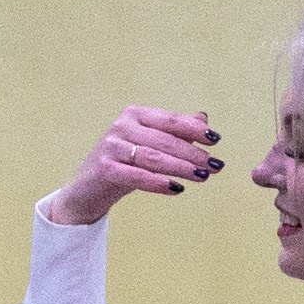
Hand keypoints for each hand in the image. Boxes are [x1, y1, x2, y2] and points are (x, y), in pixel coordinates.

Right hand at [44, 105, 221, 225]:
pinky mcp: (105, 168)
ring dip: (181, 168)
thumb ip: (174, 131)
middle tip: (214, 165)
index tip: (215, 140)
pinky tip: (177, 189)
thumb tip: (203, 118)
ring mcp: (111, 147)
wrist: (88, 189)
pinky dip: (159, 183)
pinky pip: (137, 176)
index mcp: (135, 114)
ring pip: (154, 158)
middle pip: (165, 140)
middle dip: (193, 153)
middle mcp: (122, 126)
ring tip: (202, 177)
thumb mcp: (150, 145)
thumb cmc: (124, 164)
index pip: (170, 120)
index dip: (194, 130)